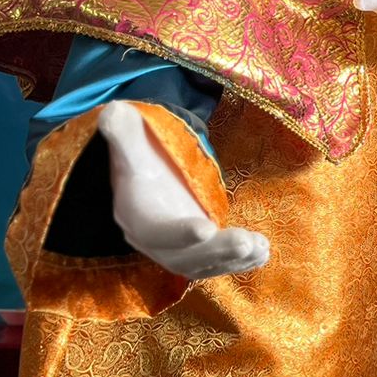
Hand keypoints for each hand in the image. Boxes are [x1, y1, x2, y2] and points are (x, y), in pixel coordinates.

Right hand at [97, 101, 268, 278]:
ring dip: (232, 259)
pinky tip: (263, 253)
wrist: (148, 174)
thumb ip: (125, 132)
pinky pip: (216, 263)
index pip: (154, 231)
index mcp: (136, 216)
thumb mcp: (134, 143)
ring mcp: (178, 250)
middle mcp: (155, 242)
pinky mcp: (198, 251)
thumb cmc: (142, 157)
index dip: (178, 234)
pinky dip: (240, 262)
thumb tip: (113, 112)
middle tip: (247, 242)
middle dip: (216, 252)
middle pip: (183, 257)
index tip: (206, 229)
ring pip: (203, 264)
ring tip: (260, 247)